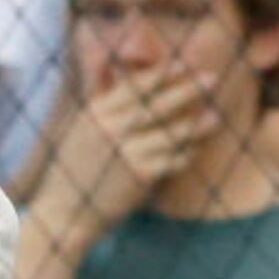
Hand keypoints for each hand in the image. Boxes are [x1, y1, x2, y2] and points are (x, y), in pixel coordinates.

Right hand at [37, 69, 216, 236]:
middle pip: (156, 104)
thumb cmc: (72, 172)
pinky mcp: (138, 175)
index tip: (181, 65)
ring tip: (216, 116)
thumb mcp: (80, 131)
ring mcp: (125, 151)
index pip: (133, 87)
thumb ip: (100, 102)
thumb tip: (112, 67)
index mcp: (95, 115)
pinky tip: (194, 151)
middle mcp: (110, 129)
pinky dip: (185, 155)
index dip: (160, 75)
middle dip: (186, 89)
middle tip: (212, 77)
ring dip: (196, 124)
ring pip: (170, 132)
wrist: (62, 213)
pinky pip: (171, 160)